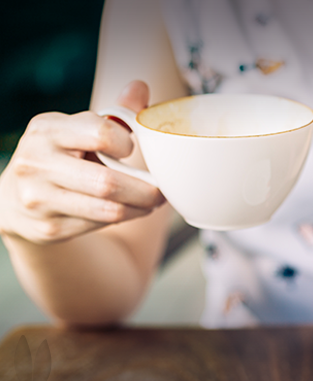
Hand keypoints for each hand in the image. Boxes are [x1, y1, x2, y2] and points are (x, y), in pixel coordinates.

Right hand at [0, 81, 164, 243]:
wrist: (16, 199)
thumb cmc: (61, 156)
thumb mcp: (79, 130)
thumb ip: (114, 112)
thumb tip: (140, 88)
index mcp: (47, 129)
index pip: (101, 133)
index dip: (126, 144)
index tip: (132, 149)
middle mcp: (37, 162)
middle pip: (108, 182)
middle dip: (146, 189)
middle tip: (161, 189)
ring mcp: (39, 198)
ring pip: (109, 209)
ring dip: (140, 207)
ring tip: (152, 201)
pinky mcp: (48, 228)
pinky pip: (99, 226)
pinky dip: (123, 218)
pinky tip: (130, 211)